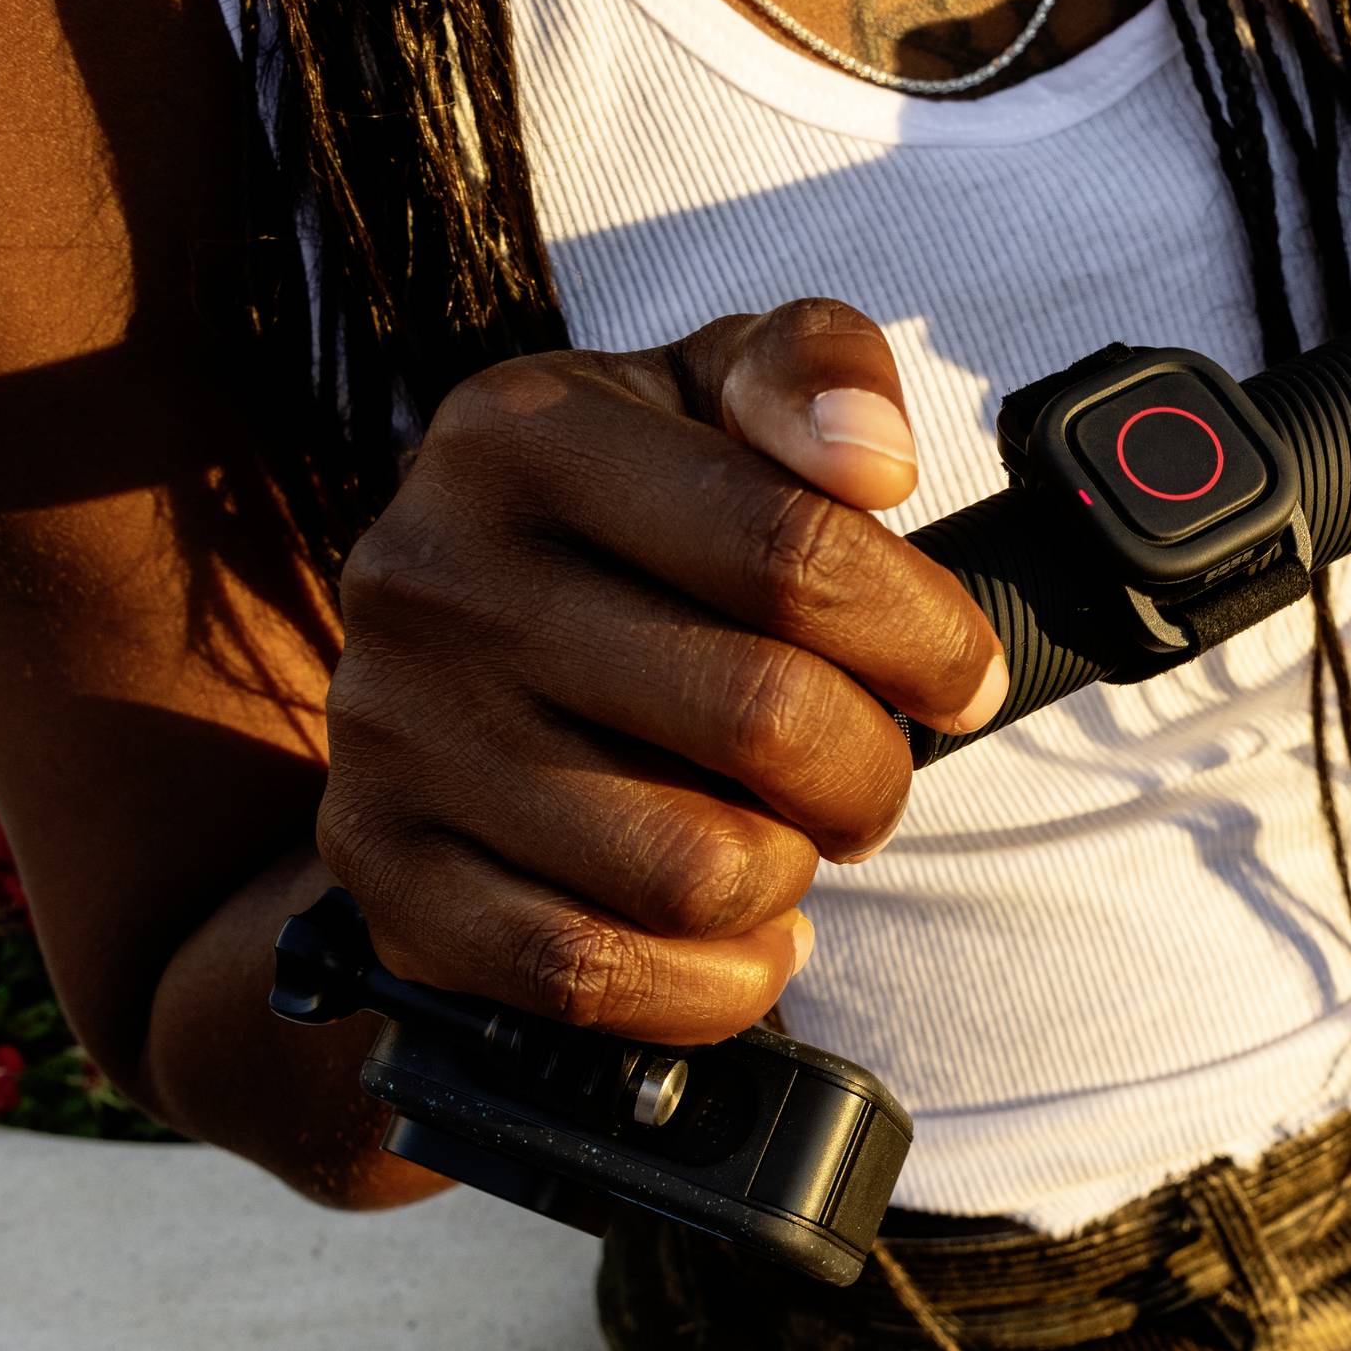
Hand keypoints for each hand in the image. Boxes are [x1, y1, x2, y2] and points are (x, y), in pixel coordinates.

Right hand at [316, 300, 1005, 1041]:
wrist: (437, 648)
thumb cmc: (625, 520)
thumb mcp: (707, 397)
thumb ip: (814, 372)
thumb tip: (872, 455)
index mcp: (523, 434)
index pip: (795, 551)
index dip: (926, 635)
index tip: (965, 679)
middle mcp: (436, 578)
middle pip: (764, 720)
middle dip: (870, 769)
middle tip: (868, 772)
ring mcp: (397, 734)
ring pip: (696, 869)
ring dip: (788, 873)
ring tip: (782, 836)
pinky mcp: (385, 872)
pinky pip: (600, 975)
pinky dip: (712, 978)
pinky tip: (735, 929)